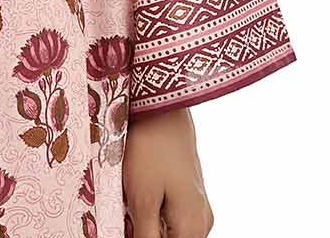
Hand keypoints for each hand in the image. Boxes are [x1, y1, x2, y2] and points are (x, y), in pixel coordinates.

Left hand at [124, 106, 213, 236]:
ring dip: (148, 225)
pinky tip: (136, 194)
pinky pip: (170, 215)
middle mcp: (202, 221)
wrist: (162, 105)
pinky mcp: (188, 190)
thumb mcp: (141, 199)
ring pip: (170, 230)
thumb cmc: (151, 147)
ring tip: (129, 201)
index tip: (128, 224)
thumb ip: (145, 236)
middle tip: (127, 211)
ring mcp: (197, 205)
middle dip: (144, 232)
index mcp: (193, 228)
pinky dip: (153, 212)